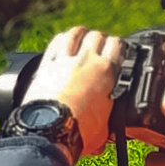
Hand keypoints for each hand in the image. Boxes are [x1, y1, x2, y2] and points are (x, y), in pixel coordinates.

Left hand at [22, 26, 123, 158]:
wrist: (50, 132)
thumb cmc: (79, 132)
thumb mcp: (104, 127)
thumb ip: (107, 116)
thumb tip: (106, 129)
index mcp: (107, 72)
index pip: (118, 45)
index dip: (117, 47)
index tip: (116, 52)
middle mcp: (87, 61)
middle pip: (97, 36)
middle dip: (100, 40)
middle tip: (99, 48)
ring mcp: (65, 60)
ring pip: (76, 33)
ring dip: (81, 34)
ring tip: (82, 38)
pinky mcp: (46, 65)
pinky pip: (56, 42)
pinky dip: (62, 39)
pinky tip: (63, 42)